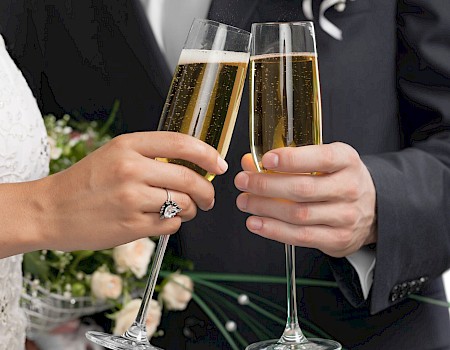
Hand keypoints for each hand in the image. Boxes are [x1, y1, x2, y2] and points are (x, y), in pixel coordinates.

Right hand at [27, 132, 227, 252]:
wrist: (49, 211)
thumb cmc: (84, 183)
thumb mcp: (114, 155)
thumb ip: (150, 155)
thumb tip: (191, 164)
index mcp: (128, 145)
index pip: (182, 144)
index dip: (208, 154)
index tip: (219, 164)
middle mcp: (131, 169)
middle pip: (189, 178)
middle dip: (206, 191)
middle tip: (208, 198)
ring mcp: (131, 198)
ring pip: (184, 203)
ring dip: (191, 209)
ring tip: (182, 209)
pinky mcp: (131, 225)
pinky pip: (170, 224)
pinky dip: (173, 223)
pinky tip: (159, 220)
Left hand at [234, 142, 375, 257]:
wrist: (373, 209)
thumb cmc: (338, 179)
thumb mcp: (322, 162)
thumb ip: (288, 160)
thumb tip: (249, 163)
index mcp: (346, 161)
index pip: (320, 158)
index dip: (291, 160)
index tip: (266, 159)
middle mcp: (349, 188)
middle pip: (303, 189)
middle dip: (266, 185)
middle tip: (242, 181)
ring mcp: (346, 216)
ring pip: (299, 214)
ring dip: (264, 208)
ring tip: (244, 201)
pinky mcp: (338, 239)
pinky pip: (301, 237)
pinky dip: (273, 230)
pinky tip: (255, 223)